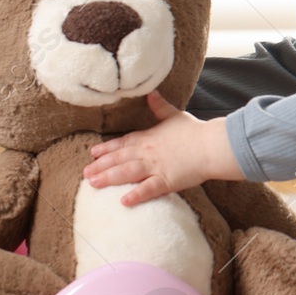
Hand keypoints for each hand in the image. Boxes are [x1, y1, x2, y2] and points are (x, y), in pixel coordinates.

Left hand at [83, 90, 242, 205]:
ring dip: (109, 178)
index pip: (123, 143)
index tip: (93, 153)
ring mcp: (156, 167)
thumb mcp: (175, 115)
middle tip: (85, 173)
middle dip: (101, 165)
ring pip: (126, 173)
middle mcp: (148, 152)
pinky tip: (123, 201)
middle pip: (119, 159)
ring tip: (93, 184)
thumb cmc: (195, 131)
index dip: (107, 148)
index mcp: (149, 138)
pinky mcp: (167, 181)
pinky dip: (136, 195)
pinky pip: (148, 189)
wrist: (210, 145)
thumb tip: (151, 93)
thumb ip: (160, 106)